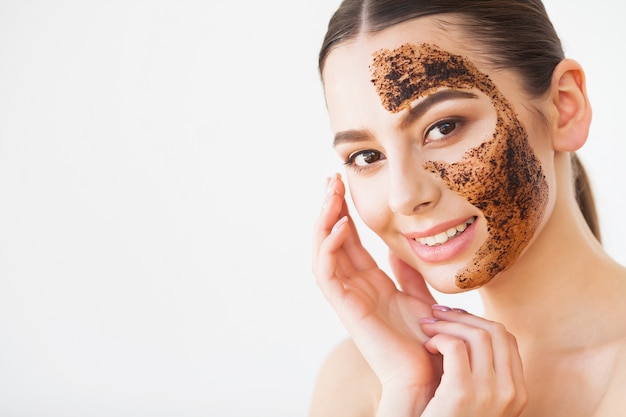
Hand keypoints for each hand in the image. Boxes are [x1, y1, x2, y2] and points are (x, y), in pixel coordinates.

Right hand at [313, 174, 441, 412]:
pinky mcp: (345, 308)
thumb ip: (406, 273)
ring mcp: (347, 297)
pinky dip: (330, 247)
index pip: (350, 240)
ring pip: (323, 251)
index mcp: (369, 283)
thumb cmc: (428, 342)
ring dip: (324, 220)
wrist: (431, 375)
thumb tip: (397, 247)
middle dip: (330, 207)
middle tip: (332, 178)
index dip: (344, 211)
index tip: (345, 183)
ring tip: (331, 192)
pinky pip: (327, 273)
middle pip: (332, 239)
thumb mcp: (419, 297)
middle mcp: (353, 286)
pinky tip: (342, 225)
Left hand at [419, 306, 527, 415]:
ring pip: (477, 335)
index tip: (455, 318)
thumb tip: (467, 331)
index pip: (507, 340)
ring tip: (427, 327)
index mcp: (516, 392)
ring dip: (447, 323)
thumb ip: (479, 373)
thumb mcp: (476, 399)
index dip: (479, 322)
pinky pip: (456, 347)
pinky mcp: (463, 393)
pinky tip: (427, 346)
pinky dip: (440, 339)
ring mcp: (490, 393)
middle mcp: (510, 392)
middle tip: (436, 313)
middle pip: (495, 331)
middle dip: (463, 316)